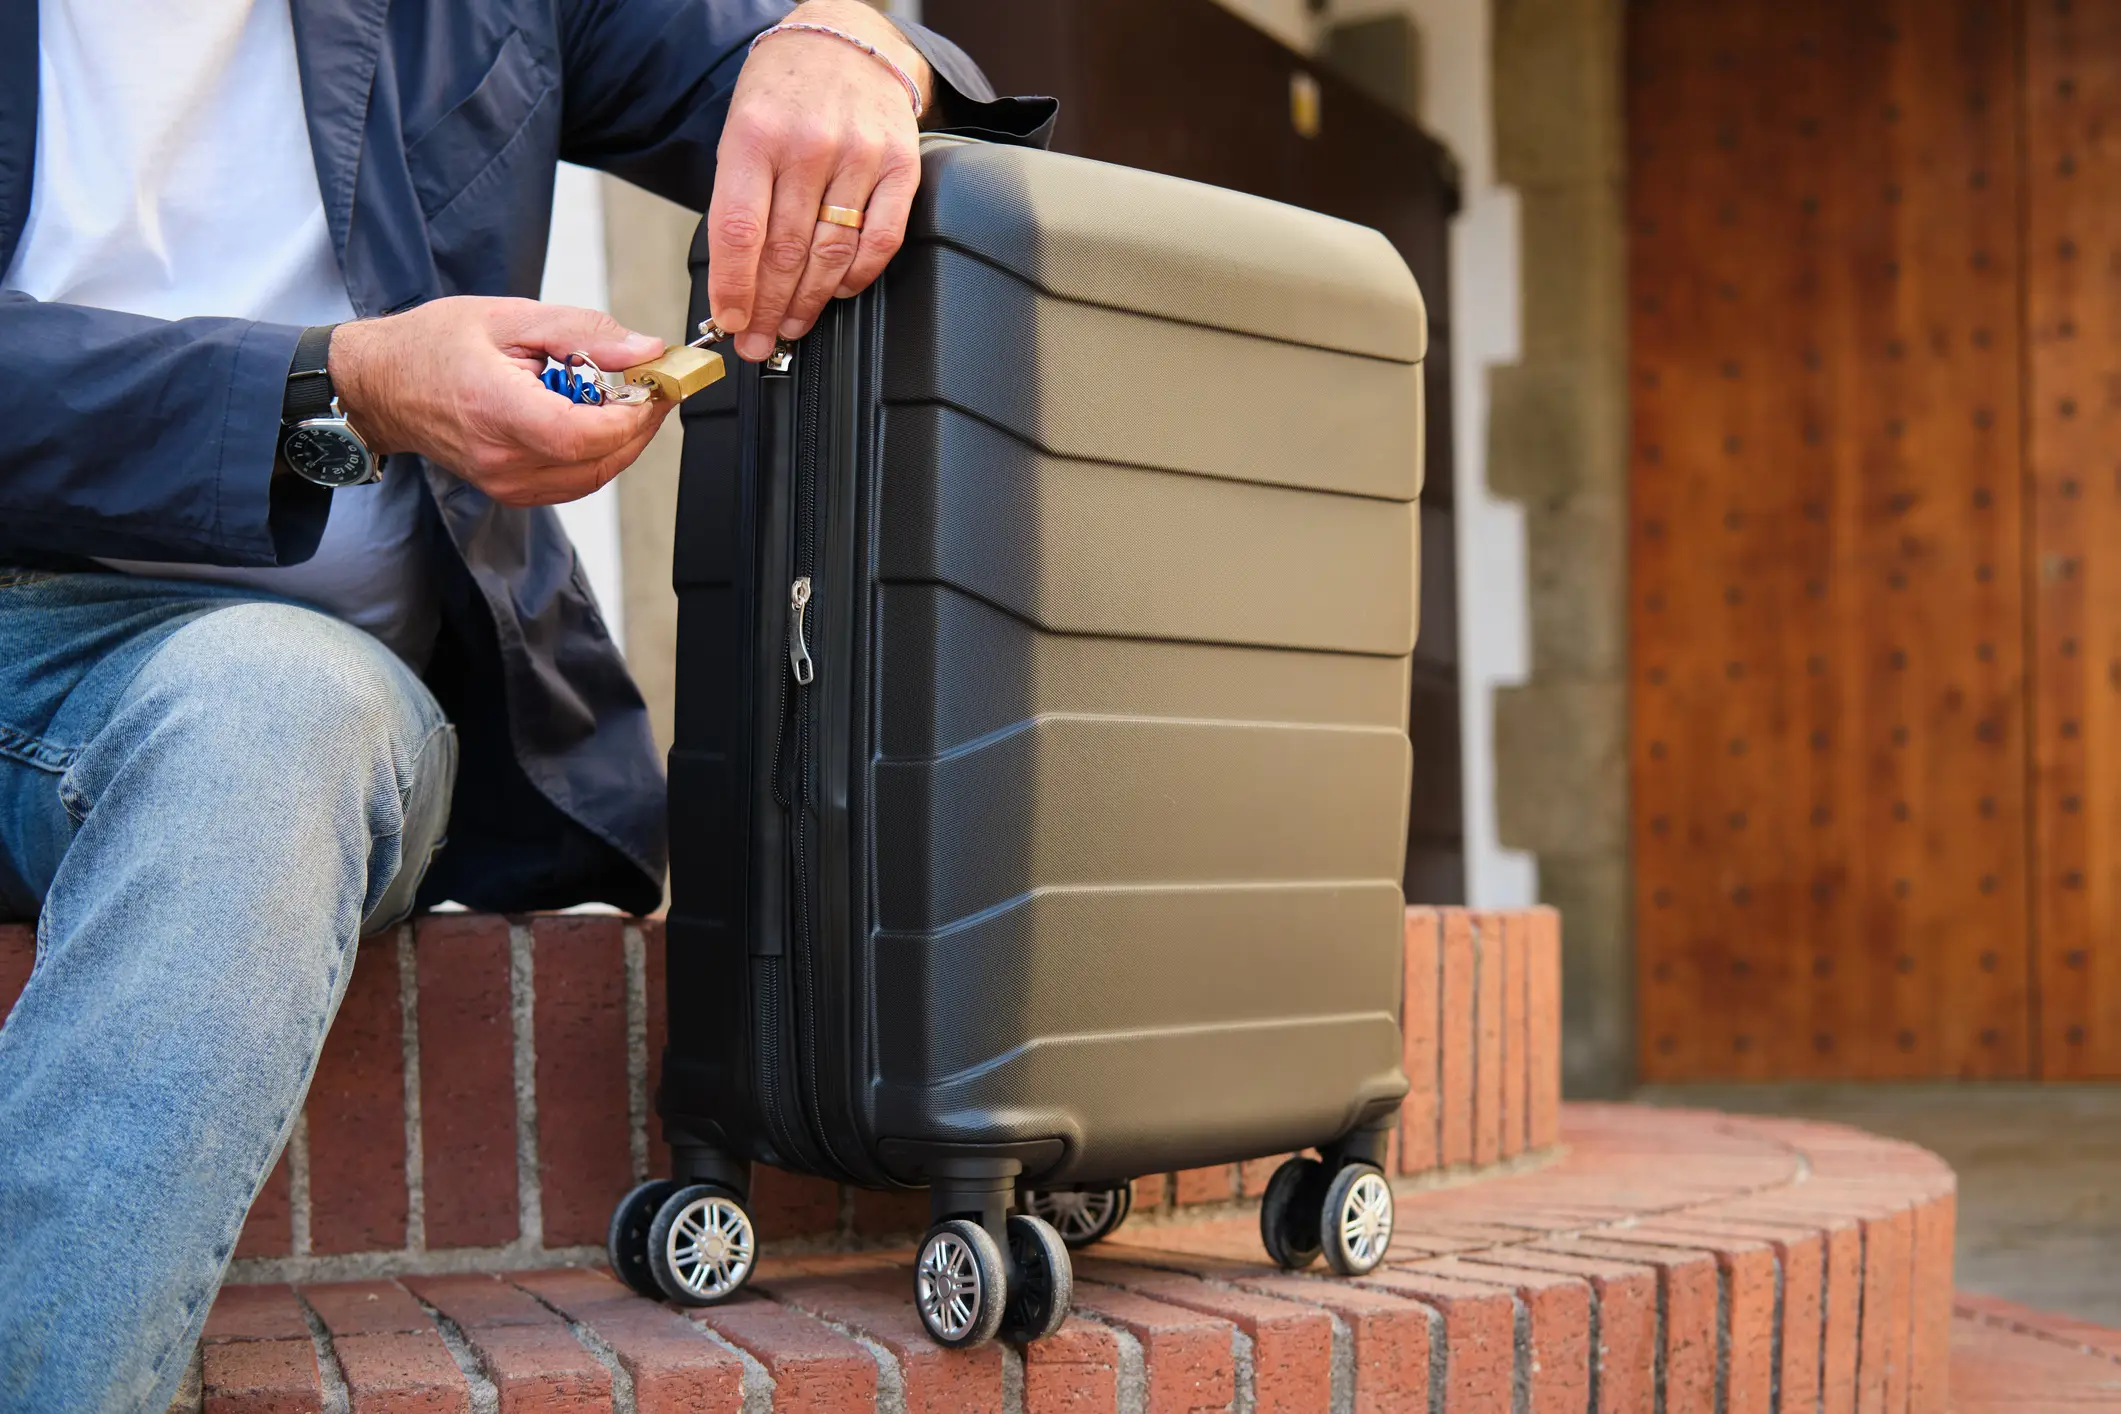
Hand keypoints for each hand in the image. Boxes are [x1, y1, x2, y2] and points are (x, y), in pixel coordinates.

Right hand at [330, 296, 676, 506]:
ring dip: (621, 439)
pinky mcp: (512, 492)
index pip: (584, 435)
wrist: (382, 385)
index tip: (655, 385)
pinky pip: (575, 481)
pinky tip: (592, 418)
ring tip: (620, 396)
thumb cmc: (433, 346)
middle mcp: (502, 459)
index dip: (632, 416)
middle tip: (652, 385)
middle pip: (600, 460)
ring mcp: (506, 483)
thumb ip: (584, 333)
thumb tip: (645, 350)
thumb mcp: (511, 318)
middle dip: (639, 423)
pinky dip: (596, 452)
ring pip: (594, 475)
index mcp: (496, 410)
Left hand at [708, 0, 932, 362]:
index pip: (741, 230)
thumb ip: (738, 200)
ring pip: (831, 254)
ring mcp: (860, 156)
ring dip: (809, 302)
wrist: (844, 41)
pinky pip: (880, 241)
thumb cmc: (786, 93)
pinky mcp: (900, 166)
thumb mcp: (742, 130)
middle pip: (786, 251)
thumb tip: (734, 282)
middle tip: (758, 342)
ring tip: (792, 325)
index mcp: (756, 134)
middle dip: (768, 309)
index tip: (730, 323)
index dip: (735, 288)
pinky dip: (857, 276)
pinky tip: (840, 291)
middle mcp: (809, 145)